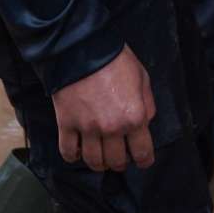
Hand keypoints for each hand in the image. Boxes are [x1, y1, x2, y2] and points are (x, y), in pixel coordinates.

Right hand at [52, 46, 155, 172]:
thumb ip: (147, 105)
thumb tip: (145, 123)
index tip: (143, 161)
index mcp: (134, 117)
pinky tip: (78, 152)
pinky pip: (68, 152)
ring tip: (100, 158)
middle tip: (120, 158)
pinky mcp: (66, 124)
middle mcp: (111, 128)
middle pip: (116, 161)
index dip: (144, 160)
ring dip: (99, 163)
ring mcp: (87, 128)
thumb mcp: (143, 79)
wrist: (84, 49)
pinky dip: (73, 156)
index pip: (142, 152)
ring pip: (93, 161)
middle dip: (121, 163)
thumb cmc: (116, 61)